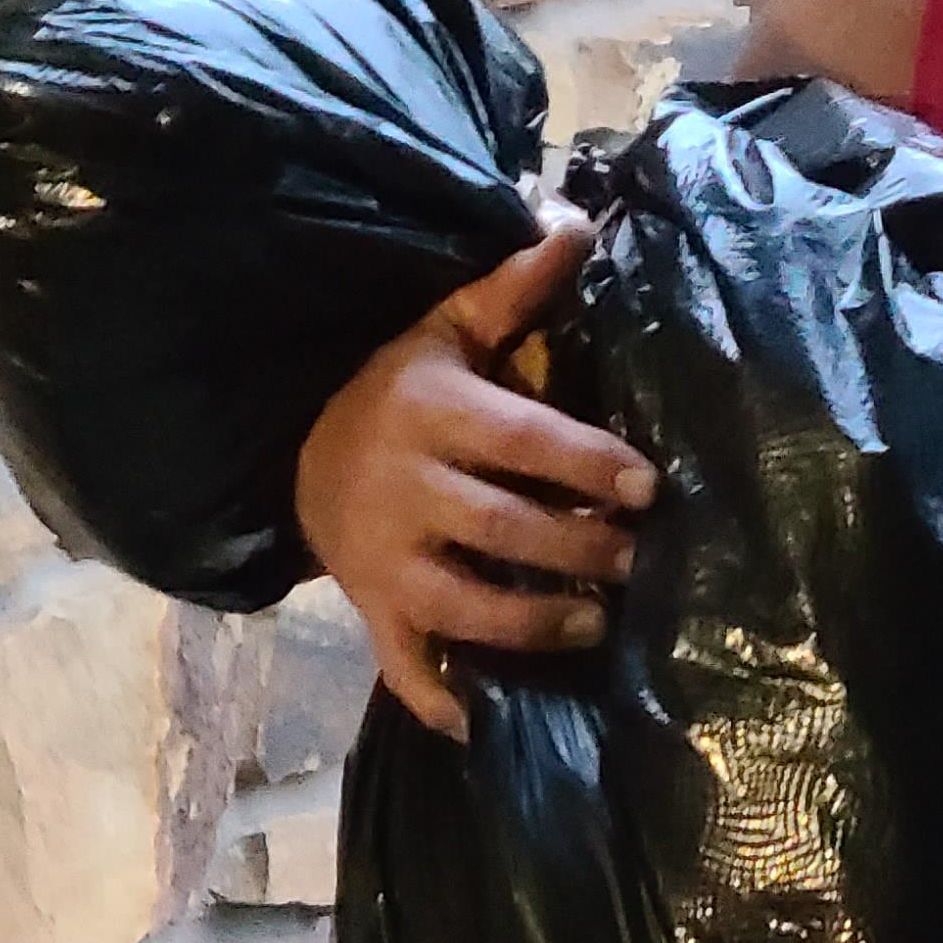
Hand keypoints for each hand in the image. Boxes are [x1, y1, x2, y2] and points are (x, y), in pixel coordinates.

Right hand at [292, 211, 655, 745]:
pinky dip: (440, 699)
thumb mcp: (445, 328)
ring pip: (463, 604)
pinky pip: (404, 665)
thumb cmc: (397, 386)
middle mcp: (405, 489)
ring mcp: (383, 559)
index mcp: (432, 413)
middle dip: (578, 548)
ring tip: (595, 625)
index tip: (649, 488)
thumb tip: (578, 220)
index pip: (521, 441)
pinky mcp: (371, 611)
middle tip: (636, 562)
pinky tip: (486, 722)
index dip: (588, 464)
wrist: (294, 447)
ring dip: (534, 625)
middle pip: (503, 529)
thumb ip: (514, 287)